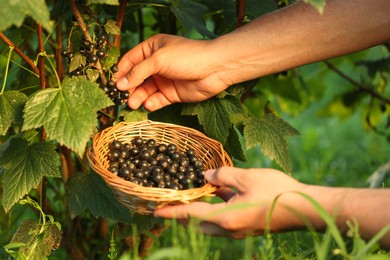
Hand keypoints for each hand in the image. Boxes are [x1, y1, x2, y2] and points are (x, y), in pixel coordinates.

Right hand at [114, 34, 229, 110]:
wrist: (214, 69)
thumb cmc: (186, 57)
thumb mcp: (158, 60)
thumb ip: (138, 72)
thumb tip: (119, 84)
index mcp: (152, 48)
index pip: (130, 60)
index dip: (120, 72)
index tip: (111, 84)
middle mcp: (156, 64)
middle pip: (136, 78)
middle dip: (128, 88)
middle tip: (121, 98)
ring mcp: (164, 79)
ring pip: (145, 90)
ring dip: (138, 97)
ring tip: (132, 104)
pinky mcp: (172, 93)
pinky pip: (157, 100)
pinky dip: (151, 103)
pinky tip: (149, 105)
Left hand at [153, 167, 308, 238]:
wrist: (305, 209)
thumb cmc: (278, 192)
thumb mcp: (248, 177)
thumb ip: (224, 175)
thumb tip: (206, 176)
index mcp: (225, 218)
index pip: (190, 214)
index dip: (171, 211)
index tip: (155, 211)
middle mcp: (228, 228)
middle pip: (196, 223)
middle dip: (181, 214)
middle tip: (170, 202)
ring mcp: (238, 230)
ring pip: (209, 223)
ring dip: (197, 211)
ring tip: (189, 196)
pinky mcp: (246, 226)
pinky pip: (222, 219)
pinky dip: (213, 209)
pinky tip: (215, 193)